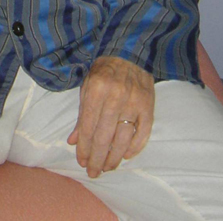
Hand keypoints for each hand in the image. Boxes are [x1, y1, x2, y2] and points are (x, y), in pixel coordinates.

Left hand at [67, 56, 153, 176]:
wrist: (129, 51)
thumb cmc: (104, 70)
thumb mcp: (87, 86)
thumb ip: (81, 114)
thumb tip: (72, 141)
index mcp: (96, 89)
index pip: (88, 126)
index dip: (84, 147)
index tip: (81, 161)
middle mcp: (115, 96)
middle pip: (104, 136)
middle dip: (97, 158)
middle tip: (93, 172)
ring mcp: (134, 101)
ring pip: (123, 139)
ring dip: (114, 157)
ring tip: (107, 168)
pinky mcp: (149, 105)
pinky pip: (142, 132)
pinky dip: (134, 147)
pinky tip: (125, 156)